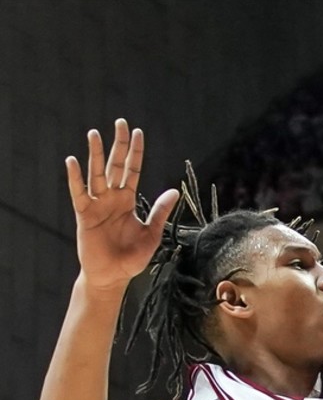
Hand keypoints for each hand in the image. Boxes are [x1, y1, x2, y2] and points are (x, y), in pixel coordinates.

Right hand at [66, 118, 179, 295]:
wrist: (113, 276)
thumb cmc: (132, 257)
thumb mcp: (152, 234)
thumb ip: (159, 212)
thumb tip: (174, 191)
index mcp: (128, 201)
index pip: (133, 170)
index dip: (135, 152)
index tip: (138, 132)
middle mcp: (112, 198)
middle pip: (115, 166)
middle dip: (118, 145)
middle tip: (121, 122)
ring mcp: (97, 205)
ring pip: (96, 174)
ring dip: (96, 154)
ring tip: (95, 134)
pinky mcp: (84, 215)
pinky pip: (79, 193)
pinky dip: (75, 178)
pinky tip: (72, 161)